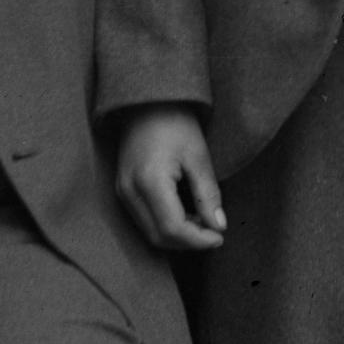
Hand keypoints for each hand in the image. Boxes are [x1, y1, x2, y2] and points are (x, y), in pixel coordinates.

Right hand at [113, 108, 228, 251]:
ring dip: (177, 236)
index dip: (198, 240)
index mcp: (149, 181)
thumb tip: (219, 227)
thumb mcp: (198, 156)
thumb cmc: (175, 122)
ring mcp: (122, 192)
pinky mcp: (122, 190)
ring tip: (202, 222)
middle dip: (188, 242)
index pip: (172, 229)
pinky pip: (143, 221)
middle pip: (158, 237)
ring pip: (149, 233)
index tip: (220, 237)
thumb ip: (208, 195)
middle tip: (214, 232)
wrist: (146, 102)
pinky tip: (185, 215)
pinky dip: (165, 226)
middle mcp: (129, 191)